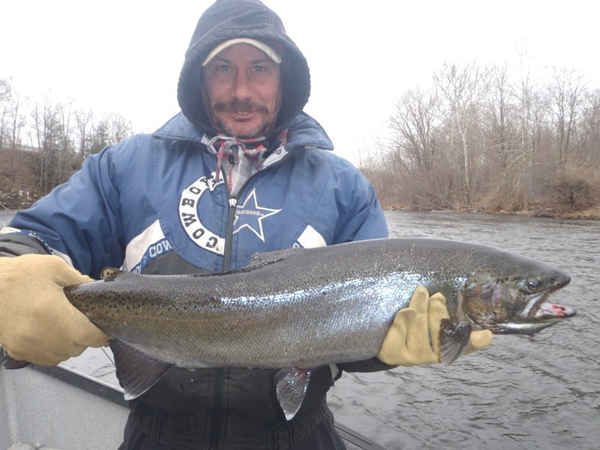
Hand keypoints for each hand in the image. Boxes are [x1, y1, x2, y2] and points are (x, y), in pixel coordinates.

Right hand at [0, 254, 109, 365]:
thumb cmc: (22, 274)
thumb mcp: (55, 268)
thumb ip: (80, 281)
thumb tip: (96, 291)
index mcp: (57, 316)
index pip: (92, 337)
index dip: (102, 331)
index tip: (103, 323)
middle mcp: (45, 338)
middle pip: (80, 347)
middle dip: (85, 335)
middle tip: (80, 318)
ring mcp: (30, 348)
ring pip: (64, 355)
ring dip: (69, 343)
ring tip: (63, 324)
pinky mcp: (18, 352)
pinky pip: (46, 357)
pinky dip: (53, 348)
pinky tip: (49, 331)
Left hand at [377, 285, 491, 365]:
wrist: (380, 339)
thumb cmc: (411, 322)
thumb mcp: (428, 316)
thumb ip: (443, 312)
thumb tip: (454, 302)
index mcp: (446, 347)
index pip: (465, 346)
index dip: (475, 342)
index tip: (486, 335)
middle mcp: (432, 355)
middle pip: (439, 329)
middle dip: (437, 310)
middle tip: (436, 296)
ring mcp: (414, 356)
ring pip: (419, 326)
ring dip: (419, 306)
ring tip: (420, 292)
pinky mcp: (396, 354)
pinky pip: (400, 330)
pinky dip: (402, 319)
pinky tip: (405, 311)